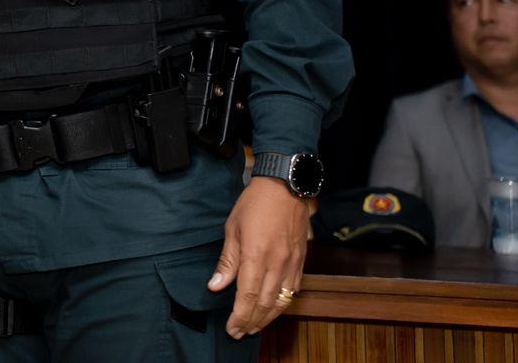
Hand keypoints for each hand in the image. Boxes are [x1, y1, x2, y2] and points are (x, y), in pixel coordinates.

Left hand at [207, 175, 308, 337]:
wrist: (285, 186)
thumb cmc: (254, 203)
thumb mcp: (232, 228)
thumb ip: (227, 261)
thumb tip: (216, 286)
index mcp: (256, 255)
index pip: (248, 296)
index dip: (240, 316)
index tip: (231, 328)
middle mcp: (277, 263)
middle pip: (265, 303)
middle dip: (252, 322)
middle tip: (240, 333)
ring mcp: (292, 262)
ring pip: (282, 300)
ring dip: (268, 317)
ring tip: (254, 327)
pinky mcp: (301, 260)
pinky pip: (294, 289)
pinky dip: (283, 303)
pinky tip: (274, 308)